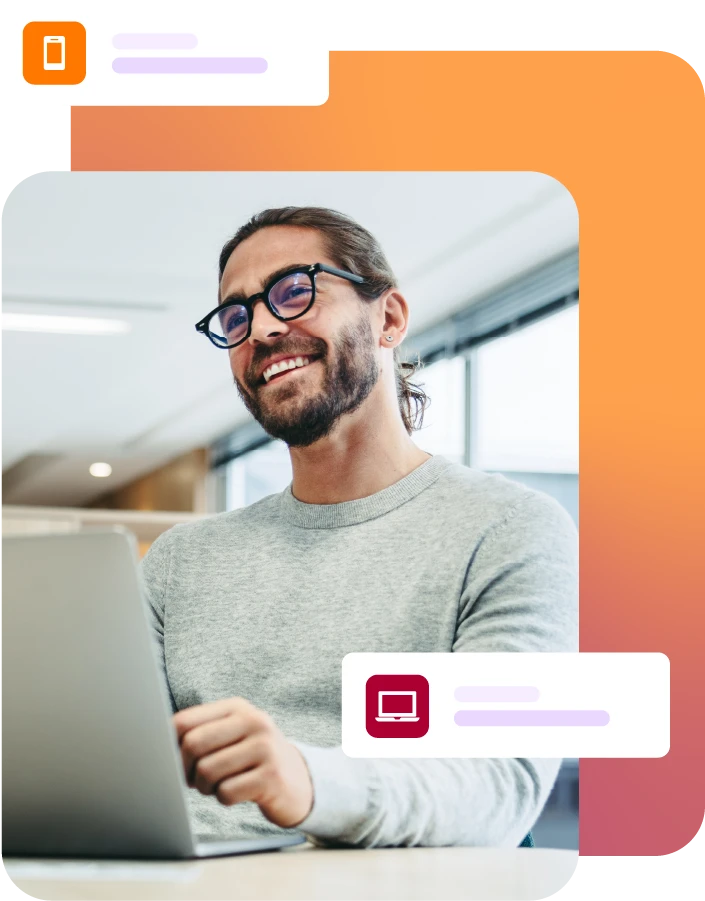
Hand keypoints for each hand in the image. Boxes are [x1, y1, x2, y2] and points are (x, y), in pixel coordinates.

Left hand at [172, 697, 313, 828]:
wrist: (298, 781)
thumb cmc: (250, 759)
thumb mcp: (231, 735)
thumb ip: (200, 733)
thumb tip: (156, 747)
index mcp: (237, 707)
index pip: (183, 722)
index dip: (169, 747)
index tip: (174, 762)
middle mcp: (253, 721)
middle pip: (192, 745)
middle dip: (185, 770)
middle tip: (195, 780)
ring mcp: (265, 747)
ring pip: (207, 771)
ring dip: (205, 788)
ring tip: (217, 786)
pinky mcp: (271, 777)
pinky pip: (226, 792)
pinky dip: (223, 798)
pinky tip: (235, 793)